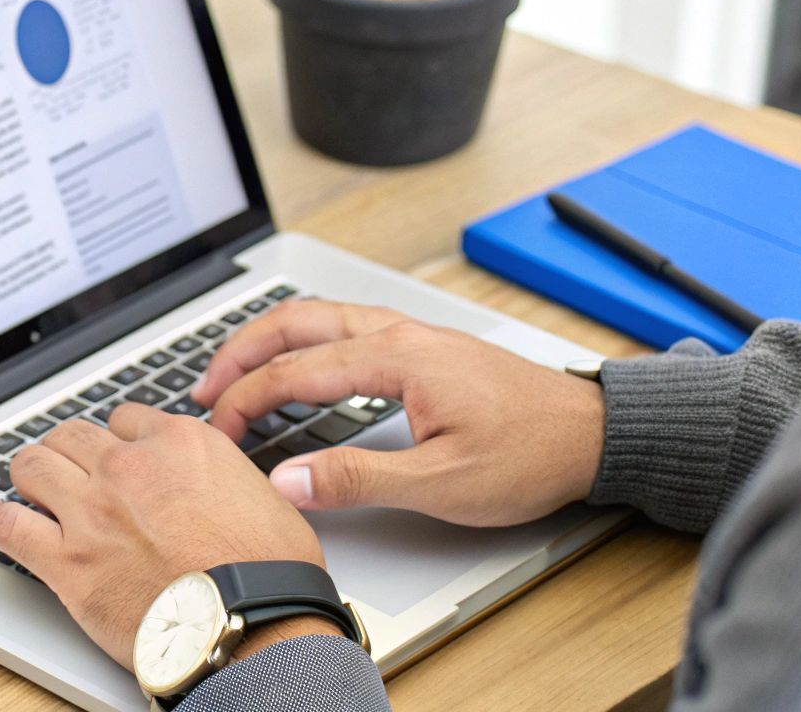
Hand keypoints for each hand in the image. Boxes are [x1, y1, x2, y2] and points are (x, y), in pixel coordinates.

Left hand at [0, 405, 338, 668]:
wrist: (252, 624)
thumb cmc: (267, 572)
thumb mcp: (260, 494)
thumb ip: (219, 473)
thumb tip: (208, 479)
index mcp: (179, 444)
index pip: (125, 420)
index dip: (119, 442)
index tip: (117, 458)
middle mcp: (129, 466)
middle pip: (72, 436)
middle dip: (68, 452)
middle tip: (69, 472)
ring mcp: (92, 510)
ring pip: (32, 465)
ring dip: (30, 476)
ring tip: (31, 490)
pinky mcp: (66, 560)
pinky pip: (7, 526)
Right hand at [191, 301, 605, 527]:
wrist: (596, 434)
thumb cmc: (532, 454)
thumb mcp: (442, 483)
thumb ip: (357, 480)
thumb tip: (289, 481)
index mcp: (396, 358)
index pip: (296, 371)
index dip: (246, 400)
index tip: (218, 430)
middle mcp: (399, 334)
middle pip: (296, 323)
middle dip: (240, 352)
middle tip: (204, 387)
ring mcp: (412, 335)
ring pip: (319, 317)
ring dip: (269, 340)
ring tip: (235, 371)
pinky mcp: (424, 347)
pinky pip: (344, 326)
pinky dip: (303, 340)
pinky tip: (300, 366)